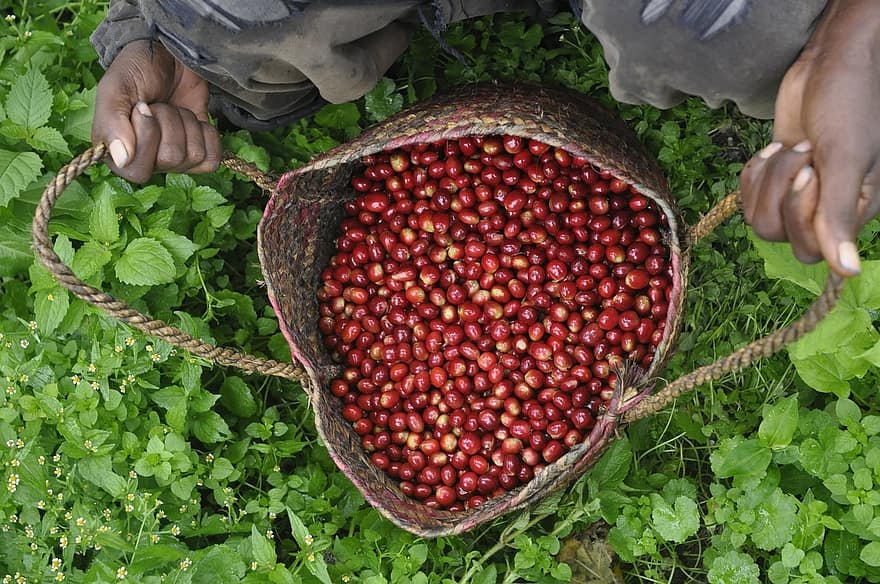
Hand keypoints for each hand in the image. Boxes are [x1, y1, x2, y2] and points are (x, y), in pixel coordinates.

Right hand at [91, 40, 221, 183]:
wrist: (167, 54)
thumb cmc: (136, 71)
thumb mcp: (115, 89)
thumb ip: (112, 123)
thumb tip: (122, 160)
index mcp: (117, 154)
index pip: (138, 171)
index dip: (146, 138)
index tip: (143, 109)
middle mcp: (146, 161)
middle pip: (171, 159)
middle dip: (169, 123)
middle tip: (159, 106)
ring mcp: (175, 159)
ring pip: (193, 156)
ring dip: (186, 123)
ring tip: (173, 108)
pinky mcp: (199, 151)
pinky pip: (212, 159)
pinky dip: (207, 134)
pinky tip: (194, 119)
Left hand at [740, 0, 879, 276]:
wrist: (832, 61)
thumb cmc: (849, 103)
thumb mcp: (845, 158)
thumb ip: (838, 216)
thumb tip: (848, 272)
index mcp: (854, 210)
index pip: (811, 250)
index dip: (799, 216)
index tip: (810, 172)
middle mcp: (825, 208)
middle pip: (777, 235)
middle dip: (779, 192)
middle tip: (802, 152)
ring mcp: (798, 193)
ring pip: (758, 219)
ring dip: (767, 179)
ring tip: (789, 146)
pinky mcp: (776, 176)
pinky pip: (748, 196)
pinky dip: (754, 171)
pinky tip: (773, 145)